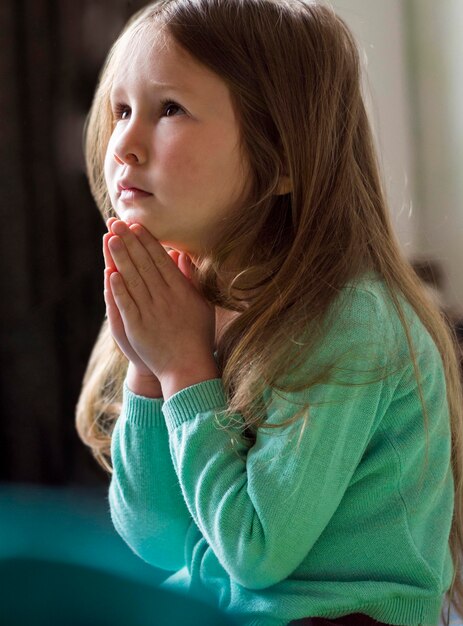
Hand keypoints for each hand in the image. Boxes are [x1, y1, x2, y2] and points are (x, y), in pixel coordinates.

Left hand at [106, 220, 218, 397]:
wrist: (187, 367)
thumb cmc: (197, 336)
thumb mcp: (201, 304)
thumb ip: (190, 279)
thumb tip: (182, 255)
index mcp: (181, 291)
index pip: (161, 260)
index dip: (148, 241)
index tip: (137, 226)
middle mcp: (165, 298)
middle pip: (144, 264)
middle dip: (130, 241)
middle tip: (118, 222)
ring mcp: (150, 312)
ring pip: (133, 279)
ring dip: (121, 258)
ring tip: (111, 238)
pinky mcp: (137, 326)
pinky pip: (126, 302)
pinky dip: (117, 287)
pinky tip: (110, 272)